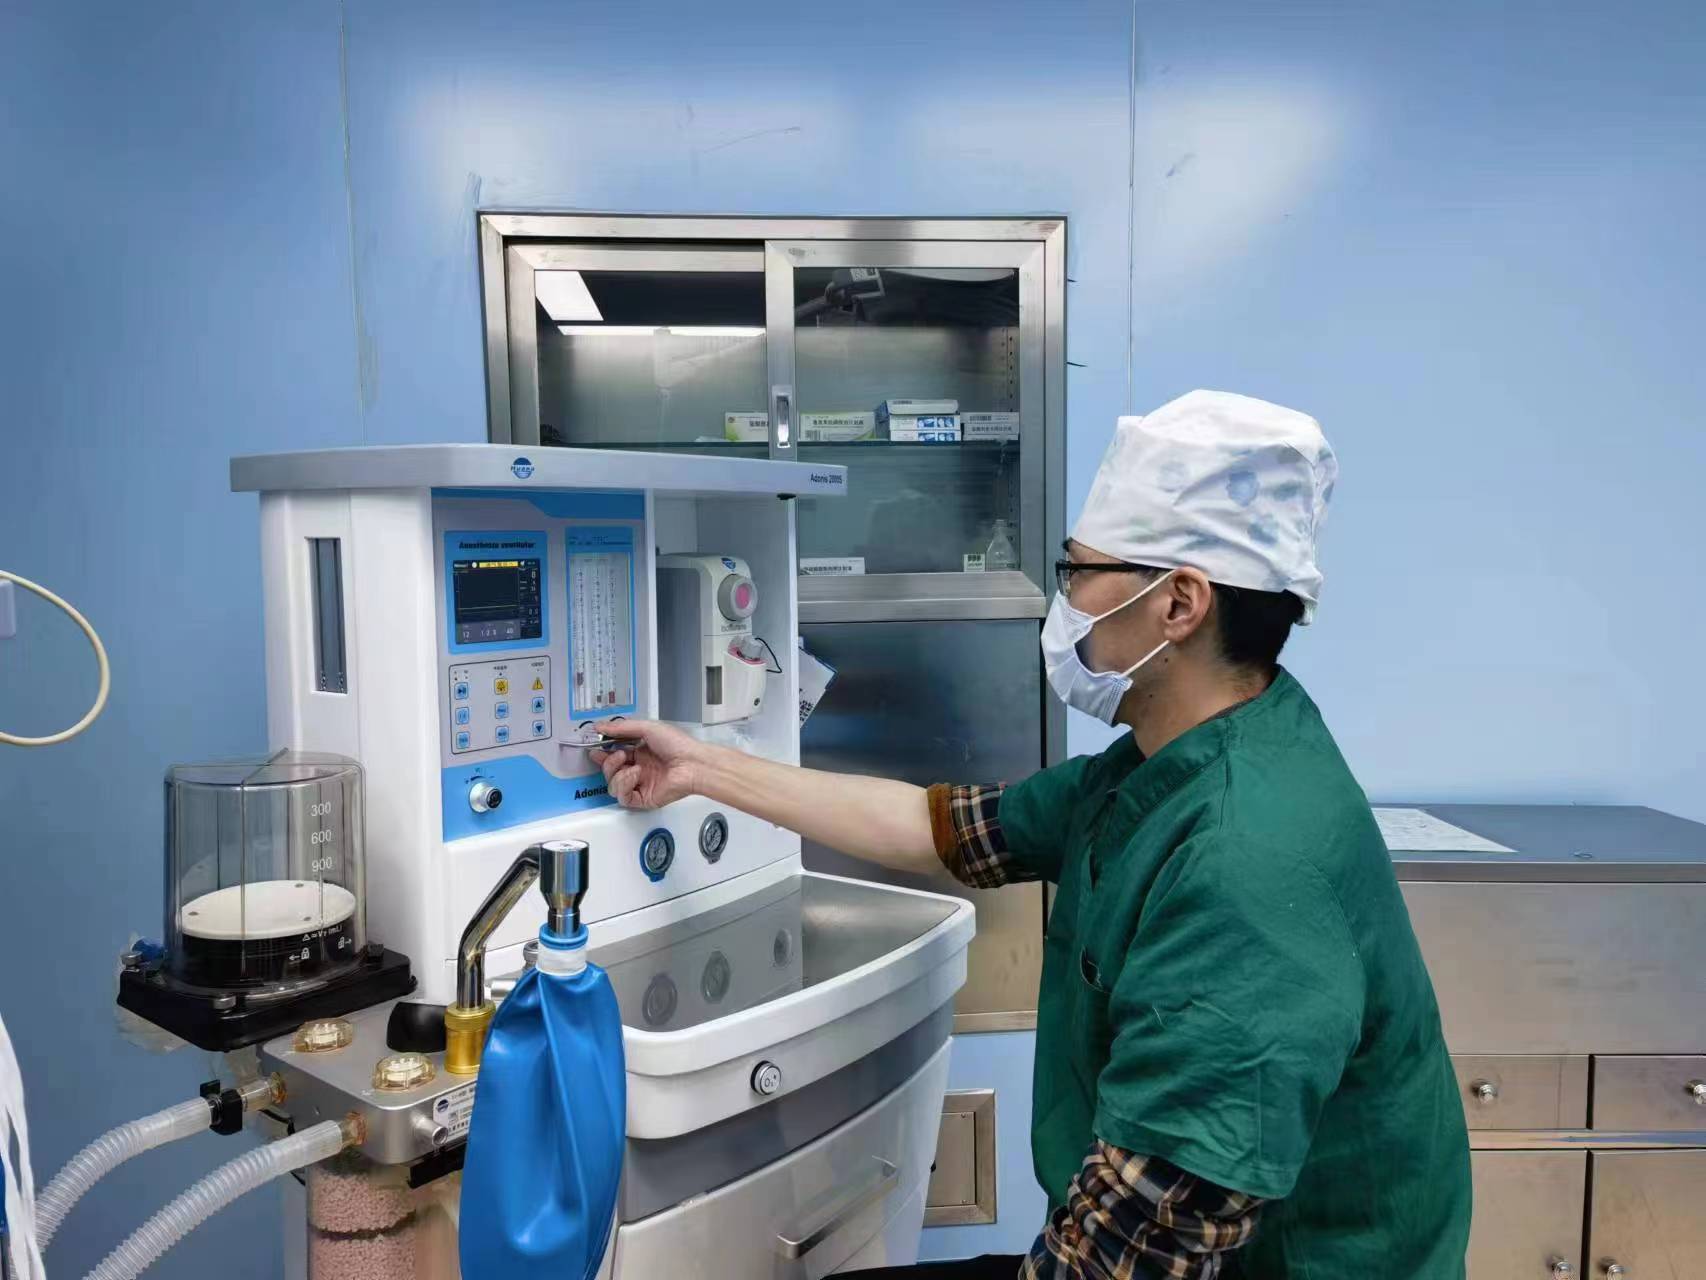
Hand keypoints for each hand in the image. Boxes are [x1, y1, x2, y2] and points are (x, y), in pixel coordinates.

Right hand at [590, 719, 706, 809]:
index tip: (594, 748)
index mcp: (640, 753)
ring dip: (616, 774)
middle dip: (608, 763)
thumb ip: (622, 728)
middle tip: (618, 755)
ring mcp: (641, 785)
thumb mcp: (647, 728)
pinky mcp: (643, 799)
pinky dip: (624, 785)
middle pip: (610, 772)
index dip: (602, 754)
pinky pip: (623, 797)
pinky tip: (635, 774)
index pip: (614, 756)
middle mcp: (639, 770)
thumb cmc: (676, 744)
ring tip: (631, 765)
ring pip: (613, 786)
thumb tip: (599, 727)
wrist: (692, 762)